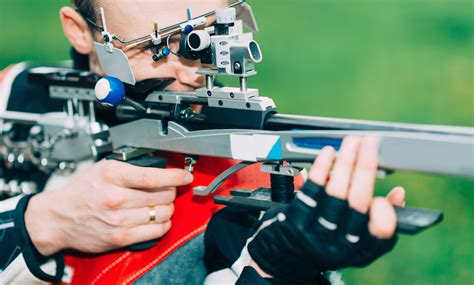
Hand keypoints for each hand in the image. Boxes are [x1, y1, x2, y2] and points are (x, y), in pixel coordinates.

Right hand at [24, 159, 192, 255]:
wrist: (57, 218)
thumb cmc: (80, 191)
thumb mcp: (102, 168)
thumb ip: (129, 166)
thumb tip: (159, 166)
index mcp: (111, 175)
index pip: (152, 176)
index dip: (174, 176)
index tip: (184, 175)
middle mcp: (115, 197)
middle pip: (162, 195)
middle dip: (170, 191)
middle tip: (167, 190)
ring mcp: (118, 219)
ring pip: (162, 213)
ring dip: (168, 208)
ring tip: (161, 204)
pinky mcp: (120, 237)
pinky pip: (156, 231)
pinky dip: (163, 224)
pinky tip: (158, 218)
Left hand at [248, 136, 404, 282]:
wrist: (287, 256)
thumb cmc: (328, 242)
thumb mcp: (357, 241)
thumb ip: (380, 221)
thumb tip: (398, 194)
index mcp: (359, 252)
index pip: (379, 237)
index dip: (385, 215)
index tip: (388, 194)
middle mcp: (338, 245)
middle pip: (357, 202)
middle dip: (366, 167)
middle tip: (371, 143)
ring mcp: (315, 232)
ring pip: (335, 192)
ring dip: (346, 162)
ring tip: (352, 142)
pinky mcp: (295, 220)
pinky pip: (311, 189)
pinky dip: (322, 168)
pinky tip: (329, 153)